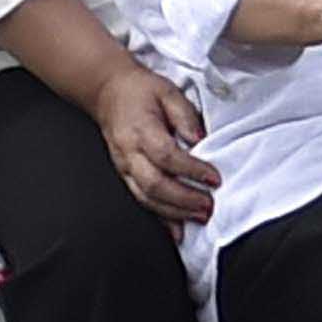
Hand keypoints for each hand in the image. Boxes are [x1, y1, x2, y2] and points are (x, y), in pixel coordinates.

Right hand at [94, 65, 221, 224]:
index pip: (167, 156)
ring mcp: (124, 166)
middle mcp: (129, 152)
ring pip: (147, 197)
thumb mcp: (168, 92)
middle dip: (185, 199)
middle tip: (209, 204)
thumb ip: (185, 115)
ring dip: (175, 212)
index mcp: (141, 130)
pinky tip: (176, 230)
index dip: (192, 170)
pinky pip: (140, 200)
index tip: (214, 178)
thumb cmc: (140, 91)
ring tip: (200, 216)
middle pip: (155, 184)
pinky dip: (160, 218)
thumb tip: (198, 139)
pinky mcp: (125, 174)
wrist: (107, 92)